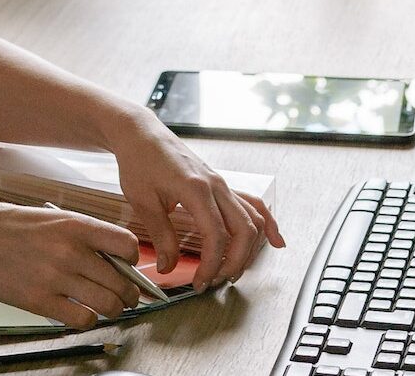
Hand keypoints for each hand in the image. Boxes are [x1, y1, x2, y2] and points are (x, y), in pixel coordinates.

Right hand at [0, 202, 141, 327]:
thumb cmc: (14, 227)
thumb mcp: (55, 217)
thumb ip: (84, 236)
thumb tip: (115, 259)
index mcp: (76, 225)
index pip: (127, 245)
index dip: (134, 259)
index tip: (130, 266)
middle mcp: (70, 251)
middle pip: (121, 282)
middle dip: (129, 294)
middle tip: (126, 296)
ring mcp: (56, 277)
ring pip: (107, 304)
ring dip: (114, 310)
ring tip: (108, 307)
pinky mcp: (40, 301)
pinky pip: (82, 319)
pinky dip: (88, 320)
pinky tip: (81, 312)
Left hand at [109, 114, 284, 291]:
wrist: (141, 134)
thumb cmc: (140, 161)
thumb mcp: (143, 202)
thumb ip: (161, 237)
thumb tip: (168, 268)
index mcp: (196, 189)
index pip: (216, 236)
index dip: (212, 265)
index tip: (200, 281)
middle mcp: (215, 185)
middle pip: (243, 230)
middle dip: (235, 262)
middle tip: (217, 280)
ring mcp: (221, 183)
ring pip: (252, 218)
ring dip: (249, 248)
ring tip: (235, 269)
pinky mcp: (220, 183)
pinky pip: (251, 203)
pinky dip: (266, 222)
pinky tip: (275, 239)